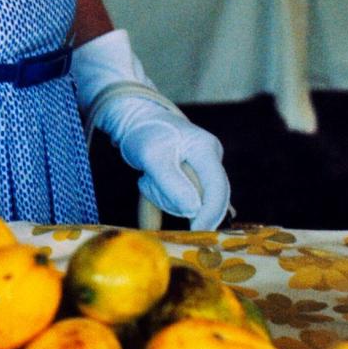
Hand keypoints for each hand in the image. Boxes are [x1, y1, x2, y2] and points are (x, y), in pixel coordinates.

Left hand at [71, 29, 230, 230]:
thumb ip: (173, 183)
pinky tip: (151, 200)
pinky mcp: (186, 174)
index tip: (194, 233)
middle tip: (149, 184)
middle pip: (203, 198)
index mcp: (206, 150)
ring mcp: (199, 166)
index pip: (218, 190)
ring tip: (146, 178)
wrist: (130, 115)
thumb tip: (194, 210)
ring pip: (188, 200)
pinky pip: (178, 198)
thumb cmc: (141, 131)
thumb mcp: (153, 156)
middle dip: (174, 199)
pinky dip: (161, 201)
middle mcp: (209, 158)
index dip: (209, 215)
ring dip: (164, 195)